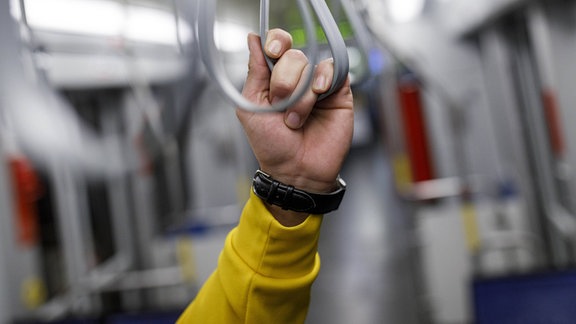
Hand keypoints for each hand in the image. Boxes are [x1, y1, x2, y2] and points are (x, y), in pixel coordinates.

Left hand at [237, 29, 353, 224]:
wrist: (297, 170)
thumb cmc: (272, 145)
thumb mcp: (251, 107)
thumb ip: (255, 73)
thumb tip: (253, 39)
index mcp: (273, 78)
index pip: (276, 44)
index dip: (275, 42)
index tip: (272, 52)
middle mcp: (296, 78)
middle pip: (293, 54)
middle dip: (284, 81)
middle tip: (281, 106)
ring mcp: (317, 85)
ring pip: (311, 64)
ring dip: (301, 94)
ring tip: (297, 120)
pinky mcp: (338, 93)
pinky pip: (334, 69)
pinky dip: (323, 79)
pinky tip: (319, 94)